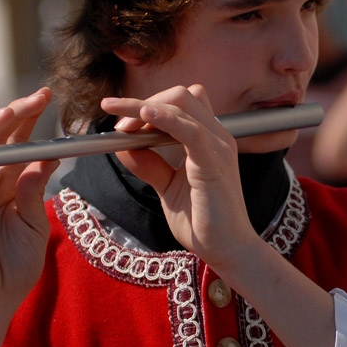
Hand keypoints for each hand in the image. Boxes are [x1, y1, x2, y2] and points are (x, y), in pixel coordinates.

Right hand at [0, 88, 59, 346]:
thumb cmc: (13, 268)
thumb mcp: (34, 226)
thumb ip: (36, 192)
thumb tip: (46, 158)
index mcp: (8, 186)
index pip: (18, 144)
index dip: (31, 120)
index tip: (51, 99)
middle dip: (17, 113)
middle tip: (41, 95)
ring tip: (14, 109)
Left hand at [100, 85, 261, 272]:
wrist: (228, 250)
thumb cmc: (203, 222)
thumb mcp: (167, 187)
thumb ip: (149, 165)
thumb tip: (122, 146)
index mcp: (208, 140)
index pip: (180, 104)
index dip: (148, 106)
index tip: (120, 123)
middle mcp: (217, 137)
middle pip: (180, 96)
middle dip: (142, 104)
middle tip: (118, 128)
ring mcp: (218, 147)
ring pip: (182, 103)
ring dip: (144, 108)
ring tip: (121, 126)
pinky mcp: (213, 163)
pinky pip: (189, 129)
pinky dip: (166, 118)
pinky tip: (145, 116)